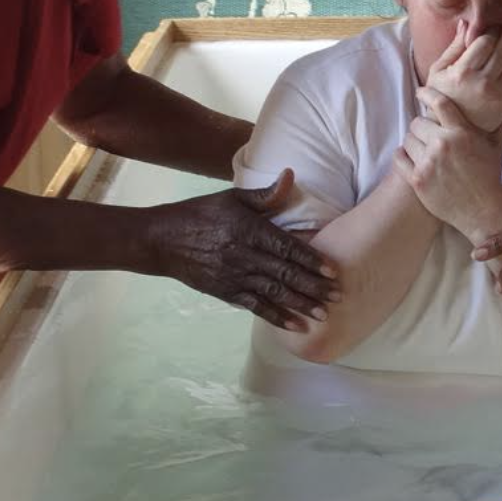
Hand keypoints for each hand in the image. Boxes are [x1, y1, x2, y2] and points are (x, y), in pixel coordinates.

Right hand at [146, 169, 338, 330]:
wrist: (162, 240)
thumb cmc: (201, 213)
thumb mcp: (232, 198)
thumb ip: (264, 195)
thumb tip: (291, 175)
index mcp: (249, 230)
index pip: (286, 247)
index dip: (311, 260)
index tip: (333, 269)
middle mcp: (244, 256)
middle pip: (285, 274)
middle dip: (314, 286)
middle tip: (339, 295)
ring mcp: (234, 277)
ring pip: (274, 294)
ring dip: (301, 304)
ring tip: (324, 314)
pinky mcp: (226, 292)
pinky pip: (256, 306)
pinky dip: (277, 316)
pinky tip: (296, 325)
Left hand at [394, 88, 501, 242]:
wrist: (482, 210)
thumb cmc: (490, 176)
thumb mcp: (495, 145)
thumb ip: (494, 123)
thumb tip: (497, 104)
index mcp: (461, 133)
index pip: (438, 103)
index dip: (426, 94)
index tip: (420, 92)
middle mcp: (442, 145)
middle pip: (417, 123)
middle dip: (422, 128)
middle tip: (428, 135)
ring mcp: (428, 163)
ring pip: (407, 140)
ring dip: (413, 143)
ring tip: (422, 150)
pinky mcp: (417, 180)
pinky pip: (399, 159)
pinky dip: (402, 156)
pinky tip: (408, 157)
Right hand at [425, 19, 501, 132]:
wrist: (452, 129)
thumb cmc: (442, 97)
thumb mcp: (438, 71)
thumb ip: (454, 47)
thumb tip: (465, 23)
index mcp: (462, 73)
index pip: (484, 42)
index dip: (492, 30)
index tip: (494, 25)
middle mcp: (482, 83)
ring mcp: (497, 94)